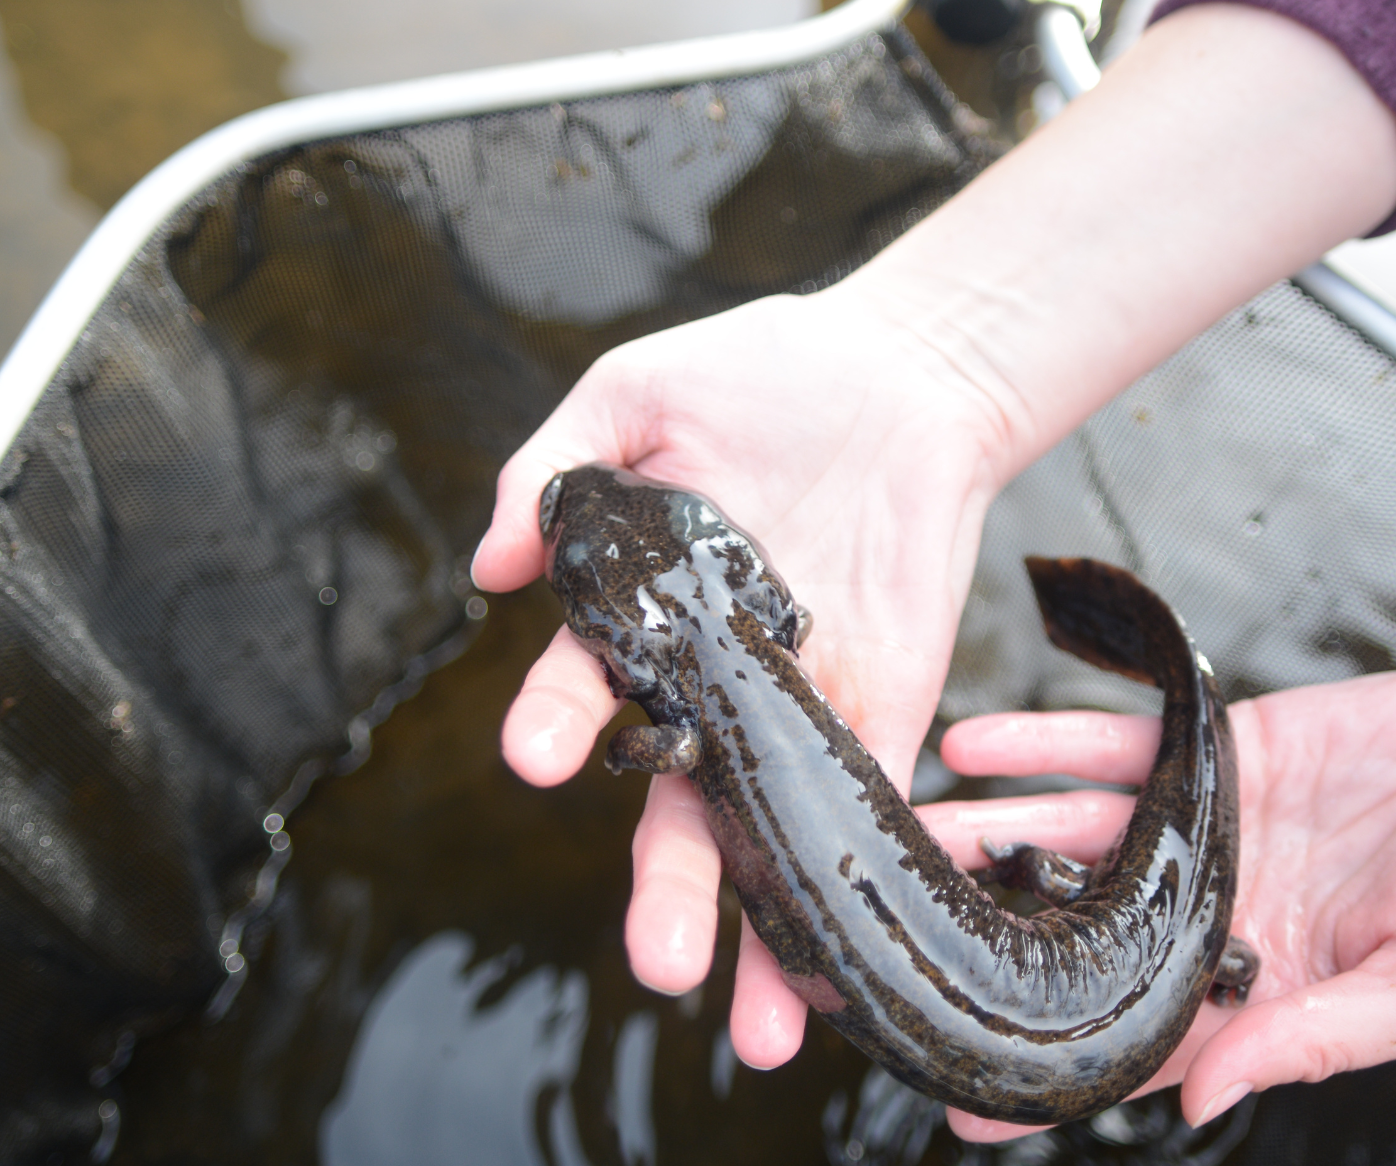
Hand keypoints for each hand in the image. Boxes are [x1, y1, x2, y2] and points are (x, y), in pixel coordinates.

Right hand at [472, 284, 1025, 1066]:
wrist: (907, 371)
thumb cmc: (764, 369)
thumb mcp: (641, 389)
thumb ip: (556, 464)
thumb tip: (489, 565)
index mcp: (637, 617)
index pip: (584, 688)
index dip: (555, 724)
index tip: (535, 758)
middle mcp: (708, 682)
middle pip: (675, 802)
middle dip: (666, 887)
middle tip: (657, 963)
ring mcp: (795, 705)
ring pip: (764, 830)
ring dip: (761, 928)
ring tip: (752, 1026)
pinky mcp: (880, 710)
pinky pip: (863, 805)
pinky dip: (853, 881)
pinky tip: (844, 966)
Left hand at [921, 571, 1395, 1141]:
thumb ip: (1315, 1039)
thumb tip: (1198, 1101)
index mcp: (1263, 986)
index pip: (1136, 1041)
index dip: (1050, 1074)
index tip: (958, 1102)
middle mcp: (1216, 910)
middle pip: (1078, 931)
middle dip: (986, 938)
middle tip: (887, 947)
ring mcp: (1210, 827)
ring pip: (1074, 834)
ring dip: (989, 832)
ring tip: (902, 835)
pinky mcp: (1218, 748)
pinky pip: (1117, 745)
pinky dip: (1045, 743)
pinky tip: (973, 745)